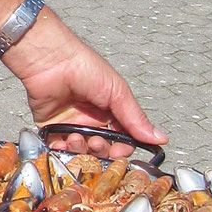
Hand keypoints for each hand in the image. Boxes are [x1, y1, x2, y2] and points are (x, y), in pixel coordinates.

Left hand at [2, 6, 165, 157]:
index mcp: (109, 111)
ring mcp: (70, 124)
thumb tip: (160, 138)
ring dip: (81, 150)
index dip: (121, 148)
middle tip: (95, 142)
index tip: (119, 151)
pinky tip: (64, 142)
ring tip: (76, 138)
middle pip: (100, 149)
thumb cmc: (85, 67)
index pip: (121, 139)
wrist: (52, 60)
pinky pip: (58, 147)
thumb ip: (136, 119)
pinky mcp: (51, 126)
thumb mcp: (117, 92)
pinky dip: (62, 150)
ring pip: (80, 150)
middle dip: (100, 150)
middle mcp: (90, 119)